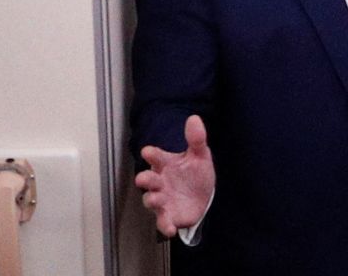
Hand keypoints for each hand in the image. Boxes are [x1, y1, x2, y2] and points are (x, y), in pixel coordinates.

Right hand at [134, 115, 215, 236]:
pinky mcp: (169, 215)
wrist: (205, 196)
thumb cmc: (196, 174)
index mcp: (166, 164)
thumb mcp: (200, 155)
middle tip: (143, 178)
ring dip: (152, 200)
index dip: (151, 154)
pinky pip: (163, 222)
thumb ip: (196, 139)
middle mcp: (160, 182)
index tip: (148, 152)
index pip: (155, 157)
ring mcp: (163, 199)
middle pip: (148, 180)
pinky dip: (165, 226)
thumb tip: (194, 119)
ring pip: (151, 200)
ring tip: (157, 199)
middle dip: (144, 179)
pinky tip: (170, 228)